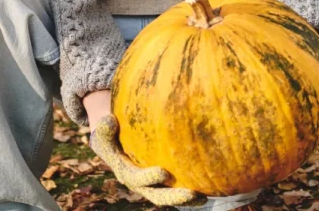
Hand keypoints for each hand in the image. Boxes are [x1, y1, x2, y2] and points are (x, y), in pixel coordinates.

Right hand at [90, 114, 204, 206]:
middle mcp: (142, 184)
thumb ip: (105, 129)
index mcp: (127, 173)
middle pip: (158, 195)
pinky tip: (213, 184)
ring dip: (187, 199)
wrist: (117, 142)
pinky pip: (179, 186)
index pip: (138, 179)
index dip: (149, 178)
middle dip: (174, 197)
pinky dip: (193, 188)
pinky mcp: (165, 182)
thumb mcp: (104, 132)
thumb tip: (110, 120)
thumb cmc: (112, 135)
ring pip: (170, 196)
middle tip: (191, 194)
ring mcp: (154, 185)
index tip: (163, 172)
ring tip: (204, 198)